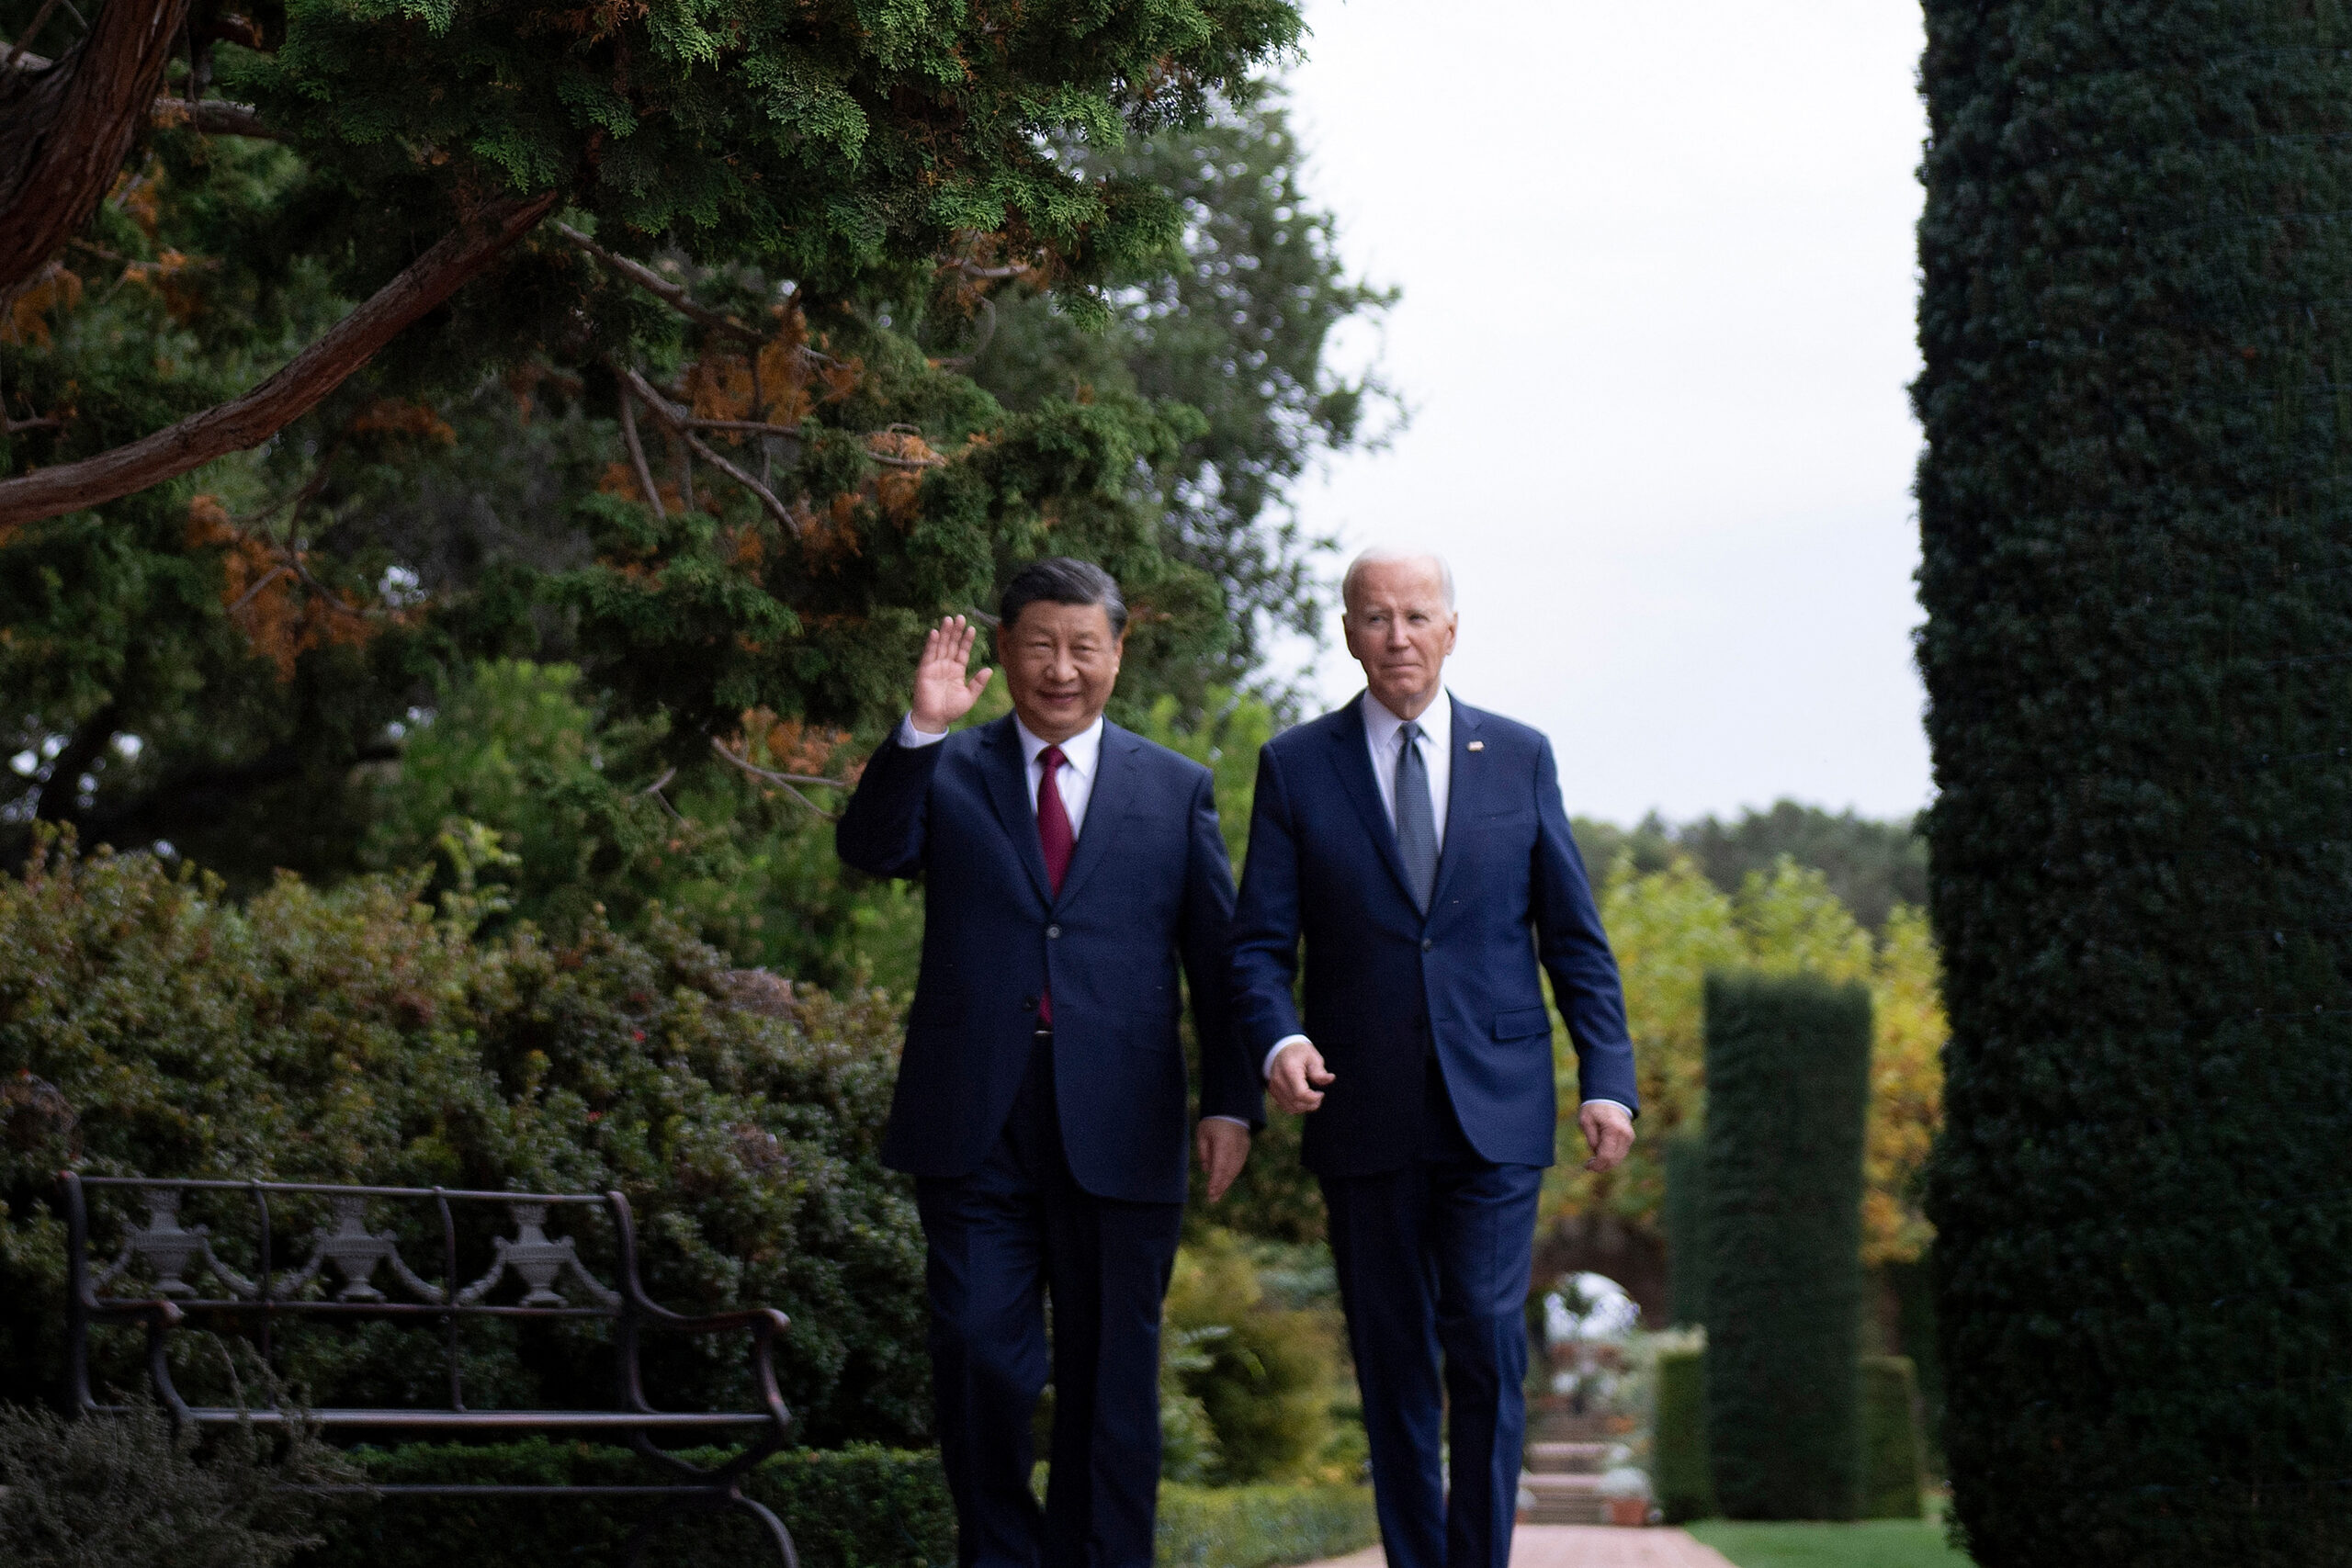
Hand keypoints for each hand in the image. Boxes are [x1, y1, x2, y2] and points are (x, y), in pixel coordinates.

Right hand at [909, 615, 993, 733]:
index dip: (966, 640)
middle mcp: (946, 665)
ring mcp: (935, 666)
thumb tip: (990, 669)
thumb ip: (978, 683)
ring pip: (940, 646)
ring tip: (948, 619)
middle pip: (951, 644)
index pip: (963, 651)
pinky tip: (934, 633)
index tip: (972, 628)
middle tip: (960, 617)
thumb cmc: (951, 710)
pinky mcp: (924, 670)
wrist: (935, 719)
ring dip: (944, 633)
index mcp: (957, 670)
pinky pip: (928, 654)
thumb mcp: (969, 696)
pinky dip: (931, 644)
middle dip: (956, 631)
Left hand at [1196, 1119, 1250, 1201]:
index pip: (1219, 1168)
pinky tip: (1226, 1180)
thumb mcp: (1203, 1134)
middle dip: (1221, 1186)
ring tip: (1218, 1193)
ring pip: (1235, 1169)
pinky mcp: (1246, 1147)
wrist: (1232, 1106)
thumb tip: (1206, 1170)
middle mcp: (1235, 1148)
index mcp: (1223, 1144)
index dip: (1215, 1182)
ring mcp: (1243, 1147)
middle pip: (1228, 1172)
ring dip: (1227, 1182)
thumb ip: (1204, 1152)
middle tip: (1213, 1199)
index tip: (1210, 1193)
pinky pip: (1239, 1164)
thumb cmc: (1213, 1120)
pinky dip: (1232, 1173)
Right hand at [1268, 1040, 1333, 1114]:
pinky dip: (1297, 1107)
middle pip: (1296, 1103)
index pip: (1300, 1094)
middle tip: (1320, 1096)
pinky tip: (1304, 1099)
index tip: (1322, 1093)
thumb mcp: (1312, 1056)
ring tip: (1313, 1098)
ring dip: (1305, 1107)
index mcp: (1289, 1070)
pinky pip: (1286, 1107)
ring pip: (1291, 1108)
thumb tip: (1330, 1078)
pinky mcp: (1273, 1092)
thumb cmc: (1299, 1052)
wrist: (1281, 1049)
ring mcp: (1274, 1087)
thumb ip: (1319, 1070)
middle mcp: (1279, 1080)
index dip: (1314, 1098)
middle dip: (1311, 1104)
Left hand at [1579, 1101, 1634, 1173]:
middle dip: (1601, 1166)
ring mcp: (1629, 1137)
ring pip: (1618, 1159)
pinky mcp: (1630, 1139)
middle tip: (1589, 1165)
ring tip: (1593, 1159)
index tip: (1587, 1166)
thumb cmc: (1595, 1110)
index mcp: (1613, 1129)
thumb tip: (1596, 1154)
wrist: (1610, 1099)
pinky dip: (1612, 1158)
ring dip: (1606, 1163)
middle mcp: (1624, 1135)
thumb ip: (1591, 1138)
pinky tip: (1601, 1154)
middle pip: (1614, 1160)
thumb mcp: (1586, 1121)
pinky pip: (1621, 1154)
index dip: (1597, 1165)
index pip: (1606, 1155)